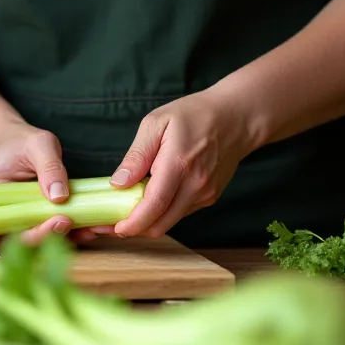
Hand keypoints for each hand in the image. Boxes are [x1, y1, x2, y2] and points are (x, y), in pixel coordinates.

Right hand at [0, 123, 110, 245]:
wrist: (16, 146)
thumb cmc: (19, 143)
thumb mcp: (35, 144)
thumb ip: (48, 166)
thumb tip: (60, 196)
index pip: (6, 234)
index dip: (34, 233)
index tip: (60, 220)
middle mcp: (0, 225)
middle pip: (26, 244)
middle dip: (57, 237)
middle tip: (87, 227)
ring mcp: (20, 227)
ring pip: (44, 243)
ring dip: (71, 239)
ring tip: (98, 228)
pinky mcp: (38, 226)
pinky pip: (54, 235)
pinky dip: (75, 233)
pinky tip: (96, 226)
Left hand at [109, 88, 259, 237]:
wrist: (236, 118)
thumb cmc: (194, 115)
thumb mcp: (156, 123)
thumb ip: (137, 155)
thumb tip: (118, 183)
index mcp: (179, 164)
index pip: (154, 205)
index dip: (132, 223)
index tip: (113, 228)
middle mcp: (196, 185)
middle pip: (160, 223)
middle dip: (133, 229)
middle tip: (108, 224)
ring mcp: (205, 194)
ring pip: (169, 222)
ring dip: (146, 223)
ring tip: (122, 212)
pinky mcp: (209, 197)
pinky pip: (179, 213)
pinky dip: (161, 214)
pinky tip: (147, 201)